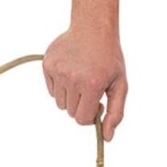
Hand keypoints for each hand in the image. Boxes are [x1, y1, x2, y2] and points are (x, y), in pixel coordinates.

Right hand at [43, 26, 127, 141]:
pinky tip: (71, 70)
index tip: (98, 105)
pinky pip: (51, 90)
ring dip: (70, 97)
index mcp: (92, 85)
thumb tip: (107, 138)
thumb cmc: (109, 59)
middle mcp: (72, 78)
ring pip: (59, 102)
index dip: (91, 116)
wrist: (93, 28)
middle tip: (91, 89)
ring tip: (81, 78)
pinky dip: (60, 86)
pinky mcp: (47, 64)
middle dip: (81, 106)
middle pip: (70, 112)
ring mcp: (58, 71)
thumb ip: (115, 113)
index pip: (82, 119)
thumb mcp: (120, 85)